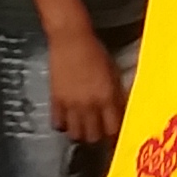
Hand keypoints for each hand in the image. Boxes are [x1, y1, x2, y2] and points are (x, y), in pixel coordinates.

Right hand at [43, 24, 124, 146]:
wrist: (70, 39)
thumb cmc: (96, 52)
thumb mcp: (113, 73)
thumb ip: (116, 95)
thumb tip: (120, 111)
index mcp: (107, 97)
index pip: (113, 129)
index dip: (115, 136)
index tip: (116, 136)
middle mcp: (89, 105)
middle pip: (93, 137)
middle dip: (97, 137)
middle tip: (98, 131)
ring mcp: (71, 104)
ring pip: (75, 135)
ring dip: (80, 133)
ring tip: (83, 127)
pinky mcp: (55, 100)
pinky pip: (58, 124)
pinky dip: (63, 125)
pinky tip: (67, 119)